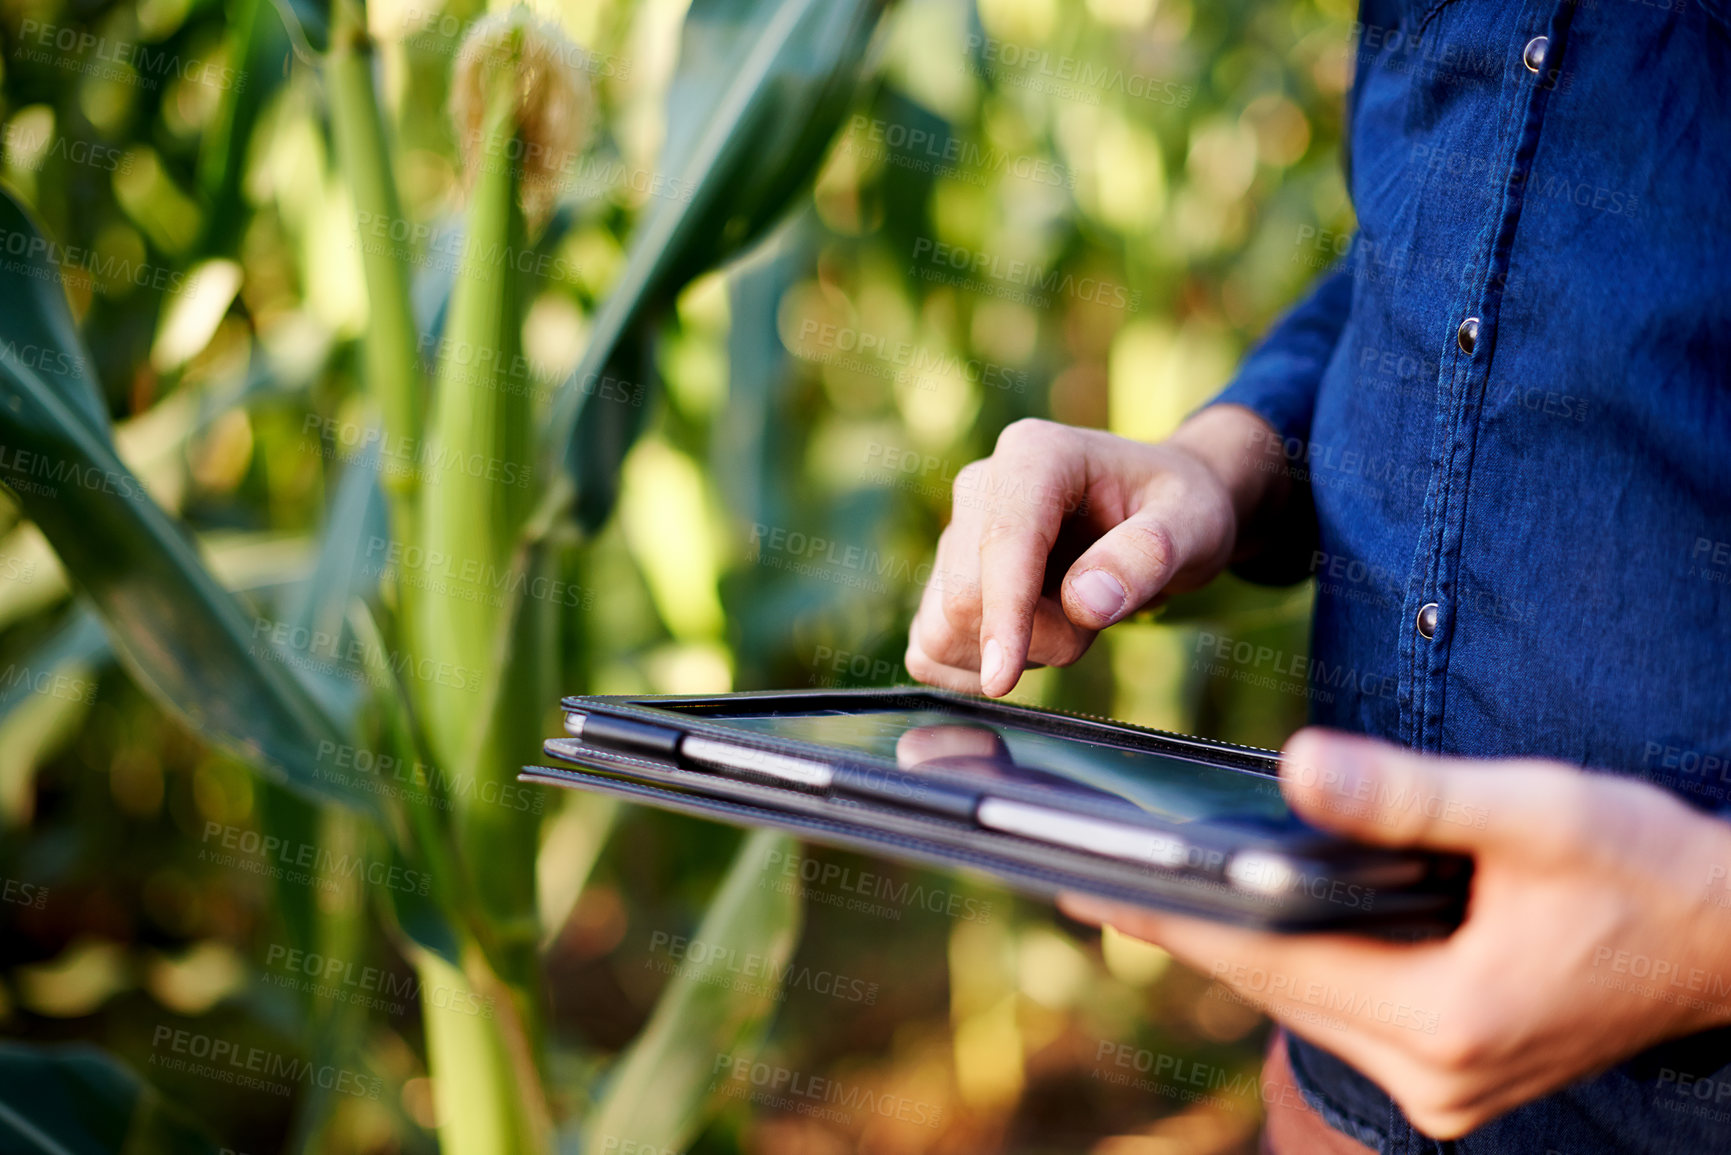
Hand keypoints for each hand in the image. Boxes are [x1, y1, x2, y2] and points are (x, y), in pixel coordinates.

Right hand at [905, 406, 1289, 696]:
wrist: (1159, 511)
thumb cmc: (1178, 510)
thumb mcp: (1193, 523)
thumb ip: (1147, 556)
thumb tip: (1084, 602)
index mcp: (1035, 455)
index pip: (1002, 543)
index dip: (1003, 614)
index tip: (1004, 679)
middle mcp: (980, 487)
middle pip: (966, 597)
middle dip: (1036, 638)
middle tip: (1097, 618)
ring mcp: (956, 534)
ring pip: (943, 629)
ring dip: (1013, 652)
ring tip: (1069, 620)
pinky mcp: (944, 579)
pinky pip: (932, 650)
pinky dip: (977, 669)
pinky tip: (1029, 643)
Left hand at [1060, 729, 1730, 1137]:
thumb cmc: (1651, 869)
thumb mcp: (1535, 812)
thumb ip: (1411, 793)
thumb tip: (1294, 766)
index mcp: (1447, 1021)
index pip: (1270, 960)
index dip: (1172, 917)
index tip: (1085, 885)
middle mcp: (1432, 1073)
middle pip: (1272, 990)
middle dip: (1182, 932)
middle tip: (1083, 881)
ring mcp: (1442, 1082)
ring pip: (1300, 1004)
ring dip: (1232, 948)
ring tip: (1140, 893)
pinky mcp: (1451, 1064)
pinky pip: (1338, 1009)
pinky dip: (1288, 962)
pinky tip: (1249, 920)